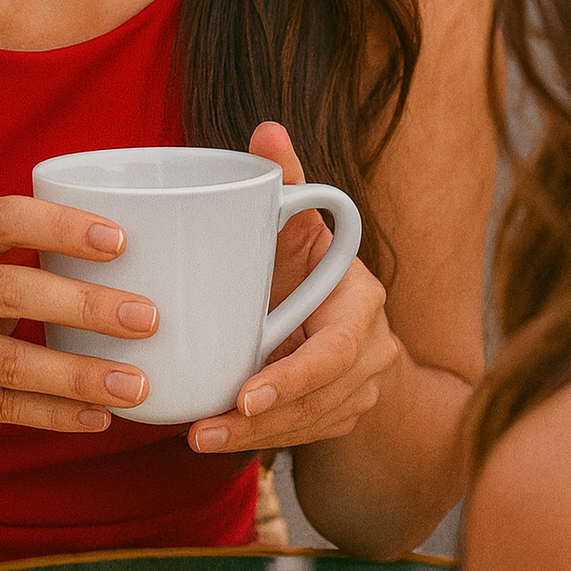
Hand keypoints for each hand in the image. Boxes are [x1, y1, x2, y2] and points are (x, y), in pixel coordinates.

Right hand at [0, 196, 157, 437]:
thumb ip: (10, 244)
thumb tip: (114, 246)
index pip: (5, 218)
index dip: (61, 227)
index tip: (118, 241)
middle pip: (14, 291)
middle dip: (86, 306)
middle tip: (146, 317)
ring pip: (11, 362)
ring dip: (79, 374)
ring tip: (136, 383)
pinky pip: (0, 407)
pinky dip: (53, 414)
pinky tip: (98, 416)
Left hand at [187, 122, 397, 454]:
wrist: (340, 311)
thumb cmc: (306, 260)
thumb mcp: (298, 225)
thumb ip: (285, 183)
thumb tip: (266, 129)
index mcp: (360, 302)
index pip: (336, 349)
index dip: (294, 376)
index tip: (244, 394)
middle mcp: (372, 350)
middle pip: (321, 399)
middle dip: (263, 419)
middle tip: (205, 429)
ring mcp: (361, 390)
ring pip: (310, 425)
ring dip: (253, 437)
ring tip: (199, 436)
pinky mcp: (342, 417)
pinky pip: (304, 438)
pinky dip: (261, 442)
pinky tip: (216, 440)